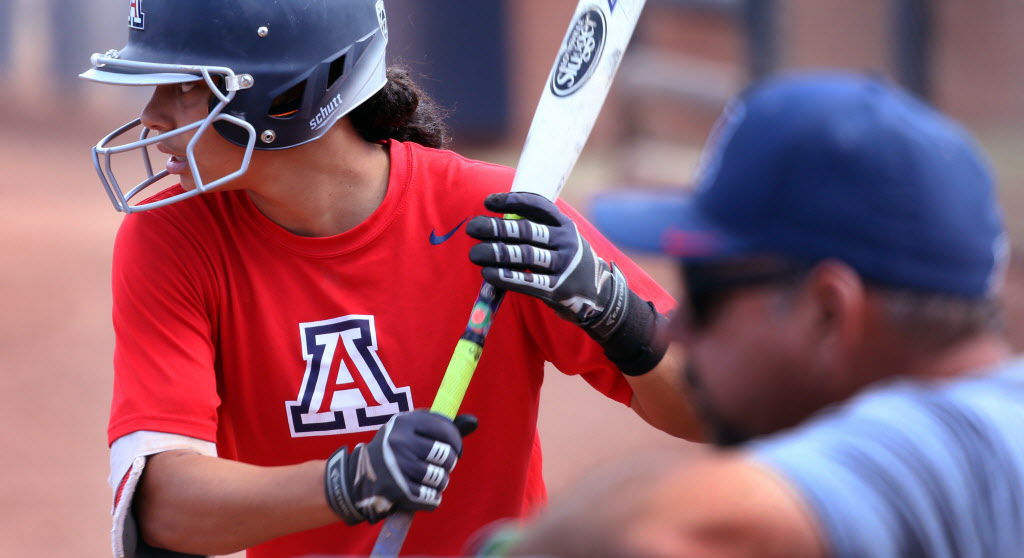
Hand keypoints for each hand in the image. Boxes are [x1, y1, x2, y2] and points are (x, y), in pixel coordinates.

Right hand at [324, 411, 476, 524]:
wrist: (356, 478)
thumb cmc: (394, 451)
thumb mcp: (410, 431)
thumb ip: (441, 427)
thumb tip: (474, 421)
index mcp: (404, 421)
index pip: (446, 430)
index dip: (456, 442)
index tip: (453, 449)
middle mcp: (400, 442)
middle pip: (446, 456)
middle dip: (448, 464)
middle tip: (440, 466)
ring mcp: (398, 467)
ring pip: (441, 478)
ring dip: (440, 482)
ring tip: (429, 479)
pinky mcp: (398, 491)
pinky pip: (432, 499)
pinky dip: (432, 499)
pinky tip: (422, 493)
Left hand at [468, 192, 667, 375]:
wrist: (601, 296)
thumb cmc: (570, 263)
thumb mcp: (563, 241)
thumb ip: (539, 231)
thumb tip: (498, 223)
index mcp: (565, 225)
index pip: (537, 206)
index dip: (511, 202)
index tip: (488, 202)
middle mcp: (566, 242)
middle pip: (526, 231)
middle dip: (496, 228)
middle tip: (472, 228)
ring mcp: (564, 266)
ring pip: (525, 256)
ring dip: (496, 253)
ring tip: (474, 253)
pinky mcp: (558, 290)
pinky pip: (528, 282)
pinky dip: (506, 277)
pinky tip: (488, 274)